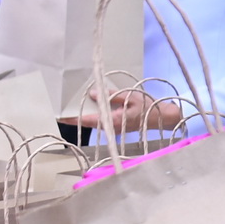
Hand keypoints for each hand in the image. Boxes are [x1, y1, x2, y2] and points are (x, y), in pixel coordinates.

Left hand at [68, 83, 184, 133]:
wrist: (163, 117)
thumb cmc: (148, 107)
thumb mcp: (130, 96)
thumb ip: (111, 95)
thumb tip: (93, 95)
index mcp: (114, 121)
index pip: (89, 120)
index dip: (74, 119)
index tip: (61, 117)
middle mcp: (112, 128)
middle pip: (90, 122)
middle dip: (77, 116)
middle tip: (64, 109)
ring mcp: (114, 129)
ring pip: (96, 122)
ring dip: (87, 115)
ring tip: (75, 107)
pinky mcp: (118, 127)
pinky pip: (103, 121)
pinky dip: (96, 114)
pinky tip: (92, 106)